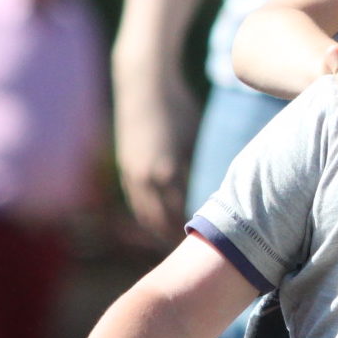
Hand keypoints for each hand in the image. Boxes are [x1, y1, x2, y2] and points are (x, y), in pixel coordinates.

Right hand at [113, 73, 199, 241]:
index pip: (181, 215)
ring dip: (158, 231)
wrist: (143, 83)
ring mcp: (132, 173)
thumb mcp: (194, 138)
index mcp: (168, 172)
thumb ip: (197, 168)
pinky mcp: (125, 167)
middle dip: (174, 239)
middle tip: (192, 254)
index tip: (208, 245)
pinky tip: (158, 221)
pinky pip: (136, 200)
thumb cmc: (178, 107)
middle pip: (160, 222)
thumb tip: (211, 192)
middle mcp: (146, 178)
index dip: (193, 232)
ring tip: (175, 245)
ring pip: (145, 214)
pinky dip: (147, 214)